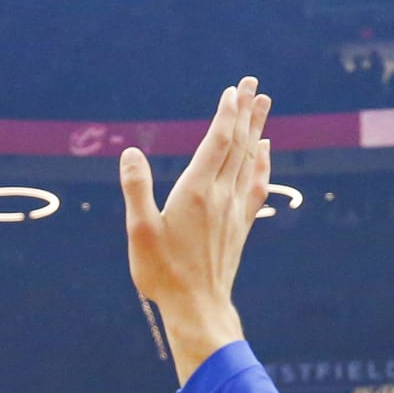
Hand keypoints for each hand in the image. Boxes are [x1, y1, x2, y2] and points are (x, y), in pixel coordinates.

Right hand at [119, 77, 272, 378]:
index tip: (233, 90)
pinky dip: (261, 163)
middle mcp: (221, 196)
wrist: (198, 307)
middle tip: (254, 85)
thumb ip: (136, 189)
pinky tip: (264, 152)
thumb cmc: (164, 273)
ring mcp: (234, 211)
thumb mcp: (140, 231)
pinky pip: (255, 185)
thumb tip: (130, 153)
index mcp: (197, 191)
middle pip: (238, 144)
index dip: (226, 114)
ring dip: (256, 130)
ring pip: (249, 160)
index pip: (218, 142)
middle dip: (245, 112)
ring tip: (263, 105)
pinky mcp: (239, 226)